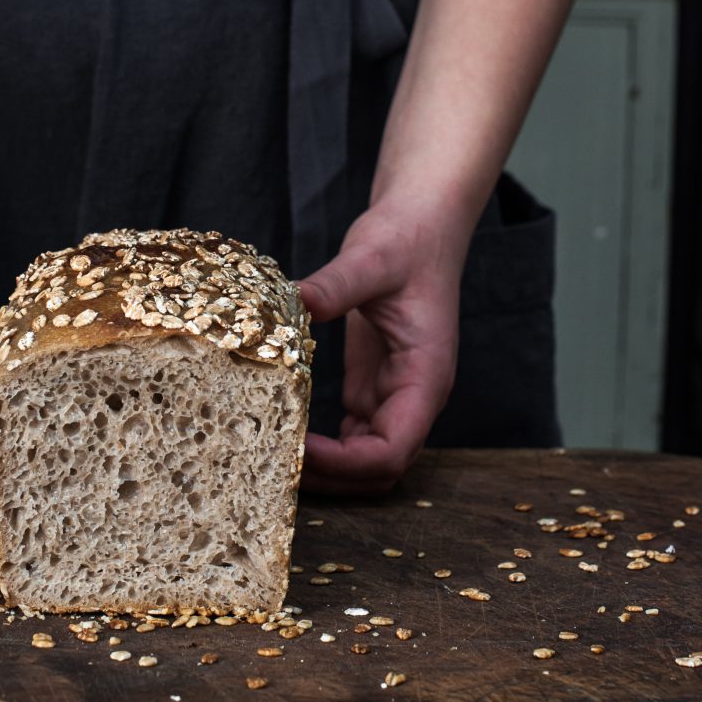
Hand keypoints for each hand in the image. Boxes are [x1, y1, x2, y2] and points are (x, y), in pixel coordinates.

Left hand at [296, 201, 465, 495]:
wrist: (419, 224)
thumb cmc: (405, 239)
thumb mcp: (371, 257)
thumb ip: (338, 283)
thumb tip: (298, 300)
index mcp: (425, 377)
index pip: (393, 450)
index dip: (347, 463)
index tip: (299, 449)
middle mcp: (414, 396)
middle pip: (380, 469)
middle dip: (334, 478)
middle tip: (276, 465)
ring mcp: (393, 394)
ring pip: (366, 459)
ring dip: (328, 469)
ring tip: (276, 457)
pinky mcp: (372, 384)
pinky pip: (352, 435)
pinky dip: (324, 446)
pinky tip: (285, 432)